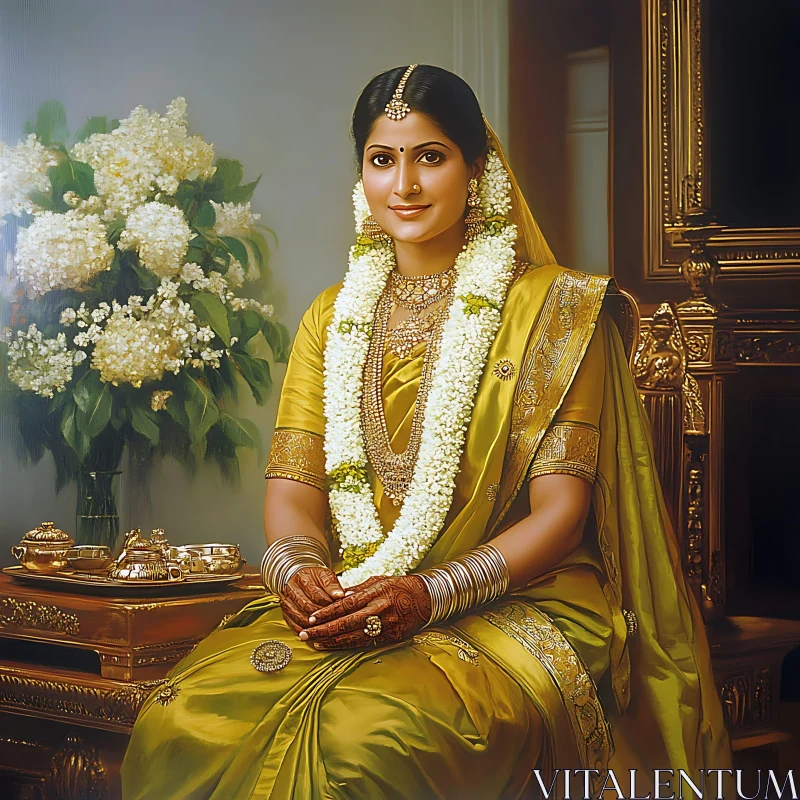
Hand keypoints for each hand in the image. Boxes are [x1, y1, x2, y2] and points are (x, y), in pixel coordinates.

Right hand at [279, 566, 349, 633]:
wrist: (296, 578)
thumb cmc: (313, 577)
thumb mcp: (325, 575)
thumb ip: (333, 585)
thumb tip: (341, 595)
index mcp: (302, 579)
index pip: (316, 595)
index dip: (329, 603)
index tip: (339, 608)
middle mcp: (291, 591)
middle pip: (308, 608)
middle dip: (323, 616)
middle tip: (335, 621)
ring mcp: (287, 603)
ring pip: (301, 619)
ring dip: (315, 626)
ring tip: (327, 630)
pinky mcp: (285, 614)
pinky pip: (295, 626)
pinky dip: (306, 632)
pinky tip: (316, 634)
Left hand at [298, 575, 431, 648]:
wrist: (427, 599)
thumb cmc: (400, 586)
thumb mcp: (379, 581)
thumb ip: (358, 589)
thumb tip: (337, 595)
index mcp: (374, 593)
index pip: (345, 605)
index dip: (327, 612)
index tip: (311, 618)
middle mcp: (378, 610)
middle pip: (345, 623)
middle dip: (323, 629)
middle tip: (305, 634)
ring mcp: (384, 626)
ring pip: (353, 636)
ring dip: (332, 641)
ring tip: (315, 643)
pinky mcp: (389, 637)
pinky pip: (364, 644)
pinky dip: (347, 646)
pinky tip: (334, 647)